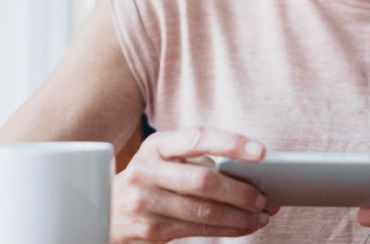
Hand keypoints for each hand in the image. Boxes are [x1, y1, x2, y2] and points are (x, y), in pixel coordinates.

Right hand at [110, 127, 279, 243]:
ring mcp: (145, 202)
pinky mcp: (150, 229)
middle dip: (241, 192)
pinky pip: (198, 230)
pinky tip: (244, 226)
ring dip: (240, 216)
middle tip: (264, 198)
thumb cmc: (151, 181)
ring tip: (261, 215)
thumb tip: (250, 174)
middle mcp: (147, 171)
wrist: (106, 211)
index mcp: (156, 146)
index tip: (261, 152)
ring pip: (204, 211)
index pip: (198, 138)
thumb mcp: (164, 161)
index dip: (231, 143)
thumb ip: (197, 160)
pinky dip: (228, 229)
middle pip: (204, 181)